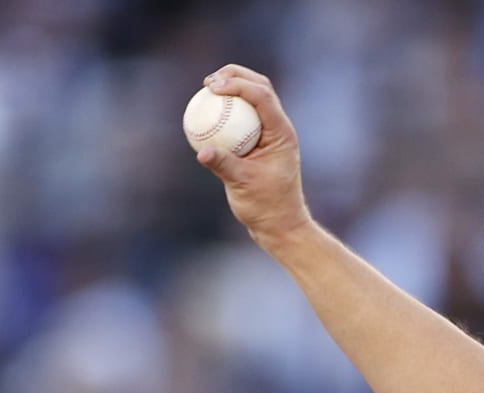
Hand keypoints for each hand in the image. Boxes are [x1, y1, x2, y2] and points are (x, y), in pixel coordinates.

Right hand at [194, 65, 312, 246]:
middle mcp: (278, 128)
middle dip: (235, 75)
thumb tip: (202, 151)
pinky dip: (225, 110)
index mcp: (281, 133)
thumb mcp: (243, 185)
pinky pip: (241, 117)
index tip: (213, 87)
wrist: (280, 225)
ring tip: (207, 89)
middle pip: (260, 87)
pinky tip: (204, 112)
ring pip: (252, 99)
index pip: (262, 96)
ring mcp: (269, 134)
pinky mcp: (259, 142)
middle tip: (209, 82)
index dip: (237, 84)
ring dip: (231, 87)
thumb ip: (223, 165)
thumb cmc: (267, 207)